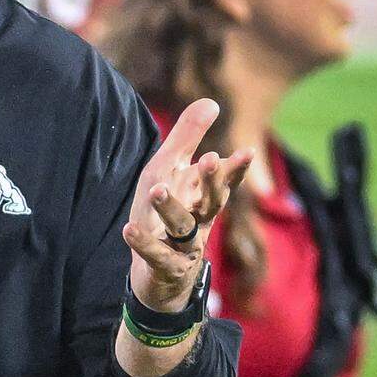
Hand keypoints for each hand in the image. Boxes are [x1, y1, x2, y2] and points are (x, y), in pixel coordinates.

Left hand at [125, 99, 251, 313]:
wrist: (159, 274)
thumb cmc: (166, 214)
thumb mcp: (172, 172)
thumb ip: (189, 137)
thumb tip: (212, 102)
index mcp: (201, 197)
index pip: (224, 181)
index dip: (235, 168)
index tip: (247, 151)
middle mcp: (198, 221)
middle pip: (211, 202)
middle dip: (212, 181)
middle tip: (211, 159)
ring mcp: (184, 246)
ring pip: (183, 227)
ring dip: (171, 208)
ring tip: (157, 189)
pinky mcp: (164, 267)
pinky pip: (156, 255)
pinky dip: (143, 243)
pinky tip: (128, 230)